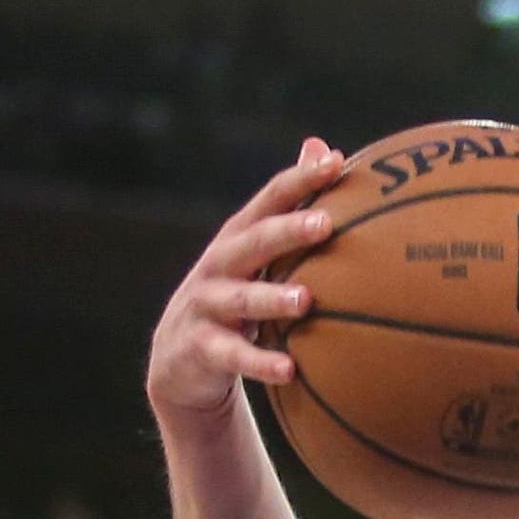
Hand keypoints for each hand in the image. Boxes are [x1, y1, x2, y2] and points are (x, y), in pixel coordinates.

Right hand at [145, 138, 343, 425]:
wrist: (181, 362)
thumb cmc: (235, 297)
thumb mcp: (256, 253)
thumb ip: (288, 207)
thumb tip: (325, 148)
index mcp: (240, 238)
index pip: (270, 199)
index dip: (301, 179)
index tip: (337, 164)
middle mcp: (220, 264)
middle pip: (255, 242)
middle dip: (288, 231)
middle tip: (326, 224)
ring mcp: (207, 305)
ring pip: (241, 299)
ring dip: (273, 298)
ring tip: (306, 300)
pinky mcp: (201, 348)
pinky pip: (234, 356)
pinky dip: (260, 363)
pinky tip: (290, 370)